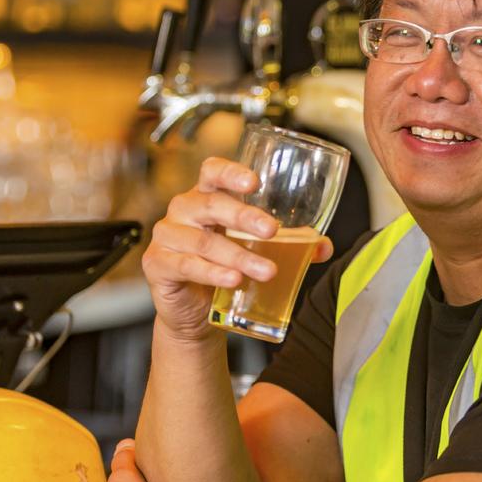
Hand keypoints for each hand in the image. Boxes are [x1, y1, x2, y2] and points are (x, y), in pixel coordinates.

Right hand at [141, 158, 333, 340]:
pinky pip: (186, 265)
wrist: (195, 310)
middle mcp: (184, 210)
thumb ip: (293, 245)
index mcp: (208, 196)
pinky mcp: (158, 264)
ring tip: (266, 271)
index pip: (212, 171)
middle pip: (211, 204)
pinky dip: (213, 273)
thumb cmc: (226, 266)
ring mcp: (168, 236)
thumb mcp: (257, 251)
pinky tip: (233, 280)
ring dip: (238, 256)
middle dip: (244, 217)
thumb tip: (323, 247)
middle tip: (272, 231)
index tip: (254, 182)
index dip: (231, 172)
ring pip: (204, 241)